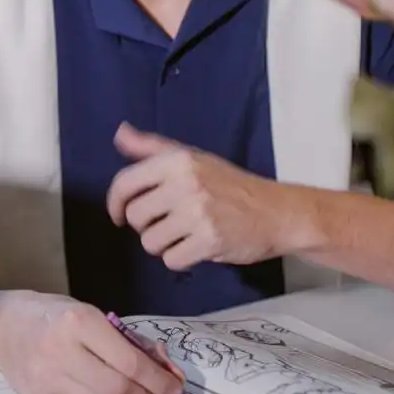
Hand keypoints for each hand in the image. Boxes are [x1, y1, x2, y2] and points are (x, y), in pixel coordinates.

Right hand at [0, 292, 181, 393]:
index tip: (176, 386)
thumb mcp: (89, 313)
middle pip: (118, 391)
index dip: (159, 379)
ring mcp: (47, 381)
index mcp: (78, 322)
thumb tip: (165, 368)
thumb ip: (125, 340)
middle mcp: (61, 353)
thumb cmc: (51, 315)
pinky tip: (101, 393)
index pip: (130, 362)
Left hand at [107, 122, 293, 269]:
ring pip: (150, 242)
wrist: (278, 212)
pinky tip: (197, 247)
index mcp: (178, 161)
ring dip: (163, 245)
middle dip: (146, 226)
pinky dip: (180, 259)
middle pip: (135, 217)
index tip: (119, 215)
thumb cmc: (231, 185)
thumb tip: (120, 132)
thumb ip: (152, 148)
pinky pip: (171, 260)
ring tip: (184, 235)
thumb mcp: (193, 158)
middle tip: (168, 223)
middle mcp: (185, 183)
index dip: (114, 203)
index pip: (125, 182)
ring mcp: (197, 213)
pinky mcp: (209, 241)